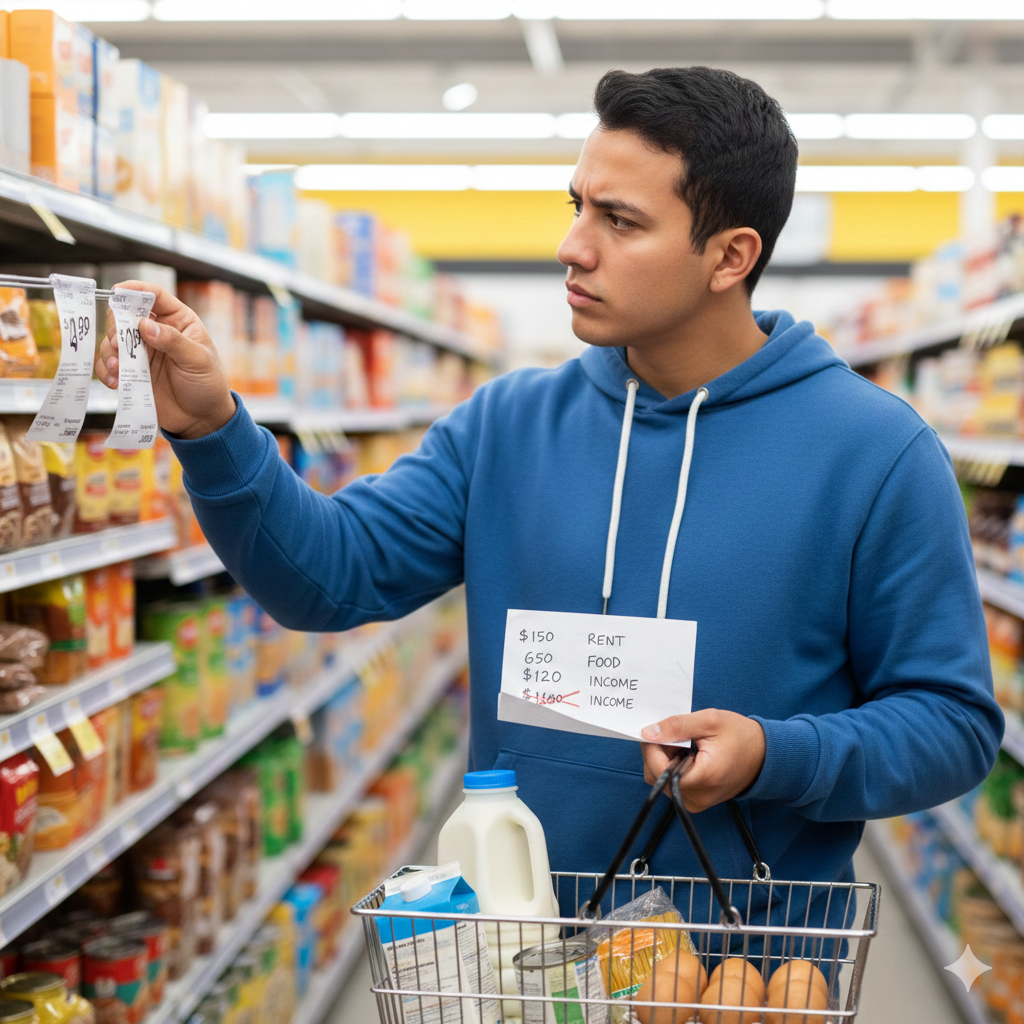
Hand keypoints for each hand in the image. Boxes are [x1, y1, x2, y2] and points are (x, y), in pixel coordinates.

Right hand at [95, 280, 235, 439]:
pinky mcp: (132, 372)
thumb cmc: (208, 385)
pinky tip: (115, 381)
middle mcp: (157, 332)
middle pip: (126, 316)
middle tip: (119, 345)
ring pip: (113, 341)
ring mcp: (142, 352)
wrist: (202, 419)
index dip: (135, 290)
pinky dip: (106, 371)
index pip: (155, 295)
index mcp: (178, 321)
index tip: (118, 292)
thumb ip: (173, 341)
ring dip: (109, 352)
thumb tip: (145, 325)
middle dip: (116, 328)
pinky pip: (110, 365)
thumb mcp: (197, 360)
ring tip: (118, 369)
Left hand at [640, 709, 765, 812]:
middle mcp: (696, 798)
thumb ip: (676, 726)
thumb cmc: (741, 736)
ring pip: (661, 780)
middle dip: (658, 752)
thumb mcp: (709, 721)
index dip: (652, 746)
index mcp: (702, 779)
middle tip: (674, 734)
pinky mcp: (696, 801)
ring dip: (664, 759)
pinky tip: (686, 753)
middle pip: (655, 776)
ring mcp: (696, 802)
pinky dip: (672, 767)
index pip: (657, 768)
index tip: (659, 729)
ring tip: (684, 743)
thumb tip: (647, 732)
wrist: (765, 755)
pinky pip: (672, 784)